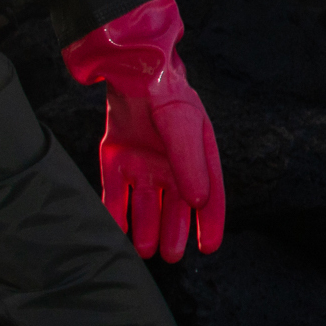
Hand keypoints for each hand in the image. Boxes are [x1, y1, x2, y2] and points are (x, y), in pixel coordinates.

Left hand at [60, 0, 225, 262]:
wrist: (128, 68)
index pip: (210, 196)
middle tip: (170, 256)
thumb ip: (189, 164)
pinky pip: (115, 193)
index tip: (208, 248)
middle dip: (175, 232)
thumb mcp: (182, 126)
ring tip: (145, 251)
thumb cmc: (166, 93)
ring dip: (146, 228)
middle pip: (176, 206)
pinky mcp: (115, 161)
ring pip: (146, 205)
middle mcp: (173, 165)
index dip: (210, 223)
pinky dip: (115, 212)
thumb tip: (199, 203)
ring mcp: (143, 163)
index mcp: (198, 156)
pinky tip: (114, 230)